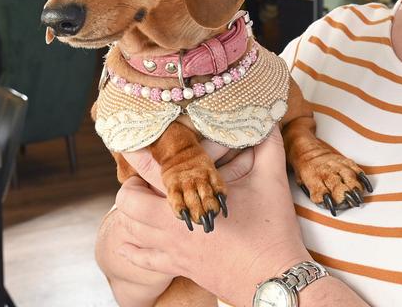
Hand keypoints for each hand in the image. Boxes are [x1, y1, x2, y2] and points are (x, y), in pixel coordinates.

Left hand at [111, 130, 310, 305]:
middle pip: (128, 201)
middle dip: (131, 185)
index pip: (150, 168)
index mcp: (190, 198)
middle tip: (145, 177)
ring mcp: (172, 248)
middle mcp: (172, 224)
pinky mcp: (178, 268)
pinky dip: (131, 248)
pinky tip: (130, 242)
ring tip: (144, 202)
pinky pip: (141, 260)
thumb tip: (268, 121)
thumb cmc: (272, 230)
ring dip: (130, 213)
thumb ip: (268, 146)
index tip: (127, 140)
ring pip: (129, 229)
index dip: (135, 151)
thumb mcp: (272, 181)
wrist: (273, 279)